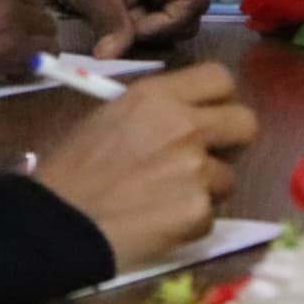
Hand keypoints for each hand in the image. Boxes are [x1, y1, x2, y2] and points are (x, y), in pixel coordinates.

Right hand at [33, 63, 257, 270]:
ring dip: (205, 189)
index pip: (221, 78)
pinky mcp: (198, 212)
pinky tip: (159, 223)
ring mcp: (196, 170)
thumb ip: (156, 110)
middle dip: (231, 142)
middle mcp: (185, 126)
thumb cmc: (72, 169)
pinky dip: (190, 222)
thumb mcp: (110, 116)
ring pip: (228, 177)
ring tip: (166, 199)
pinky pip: (210, 216)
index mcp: (159, 96)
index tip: (209, 115)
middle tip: (206, 157)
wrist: (57, 224)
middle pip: (246, 123)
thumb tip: (185, 113)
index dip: (219, 99)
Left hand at [45, 0, 209, 59]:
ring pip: (177, 18)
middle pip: (190, 14)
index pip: (192, 3)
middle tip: (127, 28)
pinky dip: (146, 23)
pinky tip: (124, 19)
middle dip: (160, 29)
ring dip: (152, 28)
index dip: (167, 24)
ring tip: (122, 22)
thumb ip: (112, 27)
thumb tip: (110, 58)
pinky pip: (163, 13)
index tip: (135, 30)